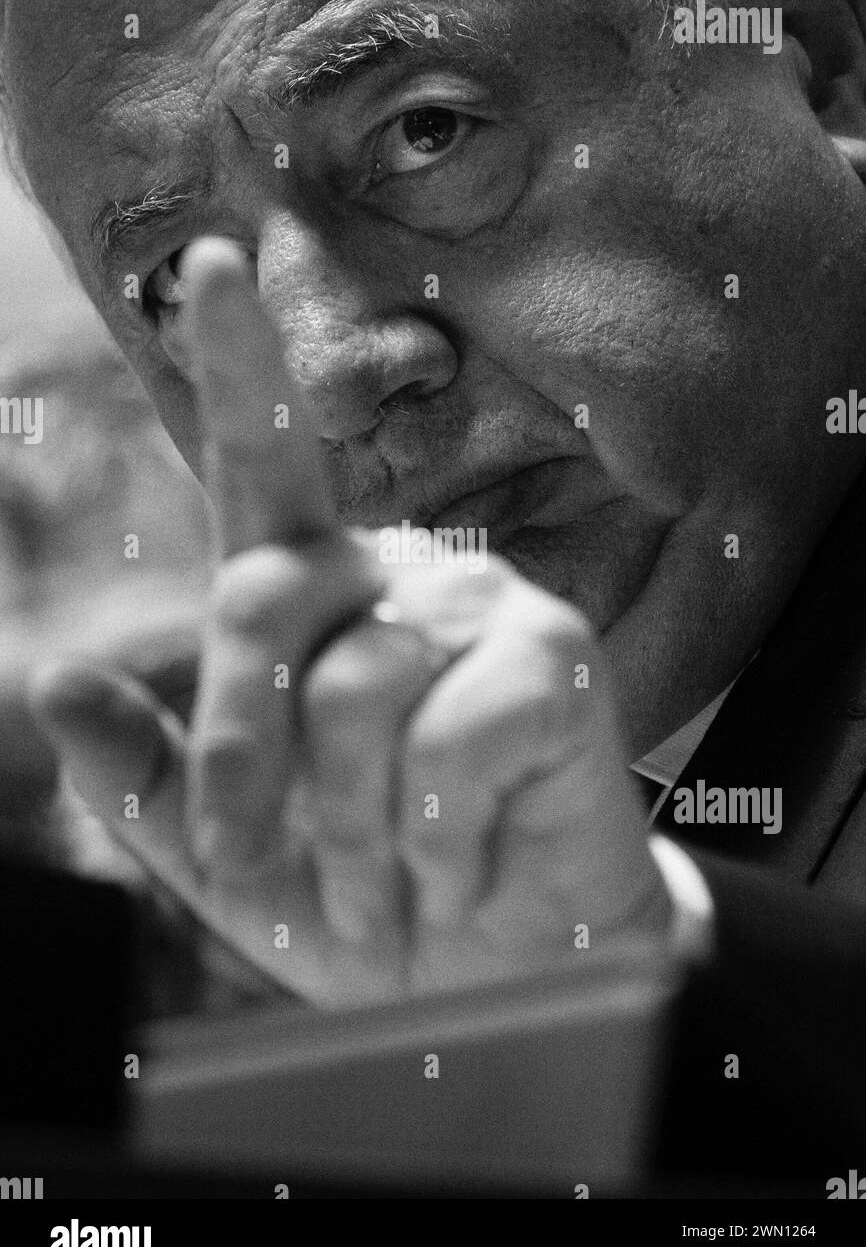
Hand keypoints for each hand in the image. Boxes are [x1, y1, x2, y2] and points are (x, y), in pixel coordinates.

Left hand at [31, 239, 670, 1008]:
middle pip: (259, 600)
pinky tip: (463, 859)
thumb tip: (52, 680)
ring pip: (353, 688)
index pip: (265, 467)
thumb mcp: (227, 854)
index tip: (215, 264)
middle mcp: (395, 578)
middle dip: (239, 759)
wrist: (489, 982)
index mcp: (315, 604)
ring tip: (386, 873)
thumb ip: (143, 773)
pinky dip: (433, 840)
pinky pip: (448, 739)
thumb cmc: (361, 900)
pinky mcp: (554, 661)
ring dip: (348, 828)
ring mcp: (481, 610)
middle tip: (268, 859)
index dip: (240, 365)